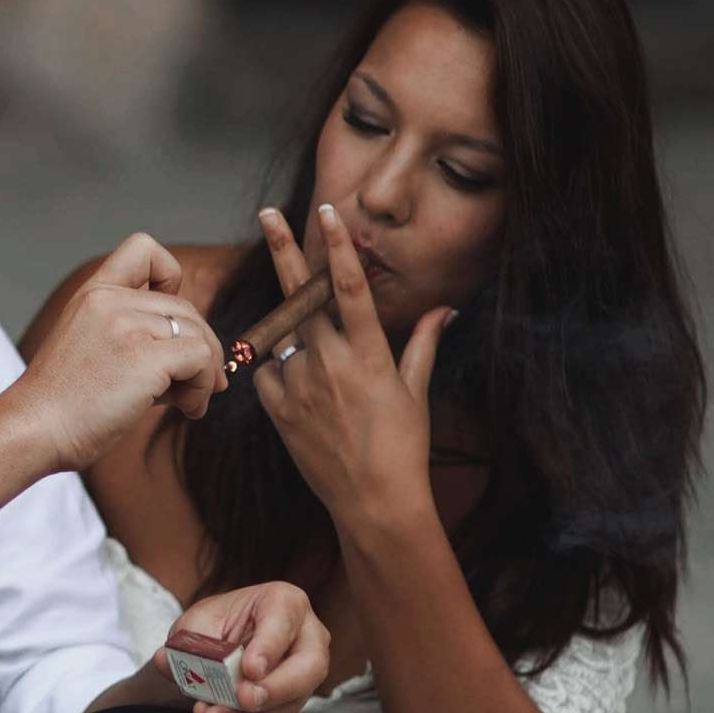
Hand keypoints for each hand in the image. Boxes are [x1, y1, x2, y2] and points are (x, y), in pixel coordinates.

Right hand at [10, 233, 225, 471]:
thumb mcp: (89, 350)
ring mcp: (127, 326)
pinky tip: (188, 408)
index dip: (171, 277)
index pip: (143, 249)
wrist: (33, 430)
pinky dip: (203, 386)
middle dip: (199, 346)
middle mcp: (109, 301)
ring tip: (188, 402)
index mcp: (92, 295)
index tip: (168, 321)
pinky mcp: (144, 358)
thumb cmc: (60, 405)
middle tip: (194, 384)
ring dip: (204, 372)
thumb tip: (196, 359)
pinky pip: (201, 359)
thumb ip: (133, 339)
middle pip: (184, 307)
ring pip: (197, 334)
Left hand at [152, 580, 329, 712]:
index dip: (269, 647)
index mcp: (284, 602)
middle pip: (309, 666)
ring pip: (292, 700)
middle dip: (275, 688)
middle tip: (244, 699)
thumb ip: (184, 643)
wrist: (216, 647)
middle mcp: (306, 636)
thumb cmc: (214, 627)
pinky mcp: (292, 701)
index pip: (284, 622)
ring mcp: (305, 672)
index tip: (250, 669)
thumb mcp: (195, 625)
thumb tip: (165, 660)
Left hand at [254, 204, 453, 532]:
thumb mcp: (416, 390)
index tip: (326, 212)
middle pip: (300, 295)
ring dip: (299, 342)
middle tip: (268, 213)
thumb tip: (445, 309)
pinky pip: (269, 373)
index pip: (348, 287)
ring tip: (328, 386)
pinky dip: (282, 374)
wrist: (372, 500)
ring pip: (287, 339)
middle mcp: (329, 361)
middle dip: (285, 251)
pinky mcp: (277, 408)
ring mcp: (299, 384)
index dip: (336, 246)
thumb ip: (424, 342)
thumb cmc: (403, 445)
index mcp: (368, 352)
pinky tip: (306, 399)